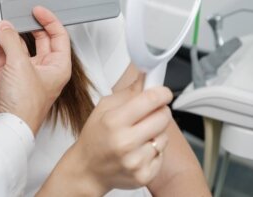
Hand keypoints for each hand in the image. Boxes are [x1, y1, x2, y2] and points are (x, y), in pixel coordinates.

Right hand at [0, 6, 71, 134]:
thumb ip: (11, 41)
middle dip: (28, 26)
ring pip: (18, 46)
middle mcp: (43, 68)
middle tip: (18, 14)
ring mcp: (25, 72)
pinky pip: (4, 55)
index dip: (49, 20)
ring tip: (0, 23)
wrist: (6, 125)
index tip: (37, 10)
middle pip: (39, 39)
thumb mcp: (20, 65)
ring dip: (9, 35)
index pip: (59, 36)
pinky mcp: (8, 76)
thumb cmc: (25, 106)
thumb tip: (5, 27)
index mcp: (58, 66)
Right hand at [38, 76, 172, 196]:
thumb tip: (146, 77)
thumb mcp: (104, 108)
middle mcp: (125, 142)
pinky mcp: (144, 176)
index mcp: (114, 121)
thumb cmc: (95, 135)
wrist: (88, 169)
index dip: (162, 93)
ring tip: (140, 135)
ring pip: (164, 137)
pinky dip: (154, 151)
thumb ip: (128, 93)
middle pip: (163, 117)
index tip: (164, 92)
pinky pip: (161, 155)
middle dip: (161, 111)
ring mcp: (136, 161)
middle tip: (152, 112)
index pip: (150, 100)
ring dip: (157, 132)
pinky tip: (139, 150)